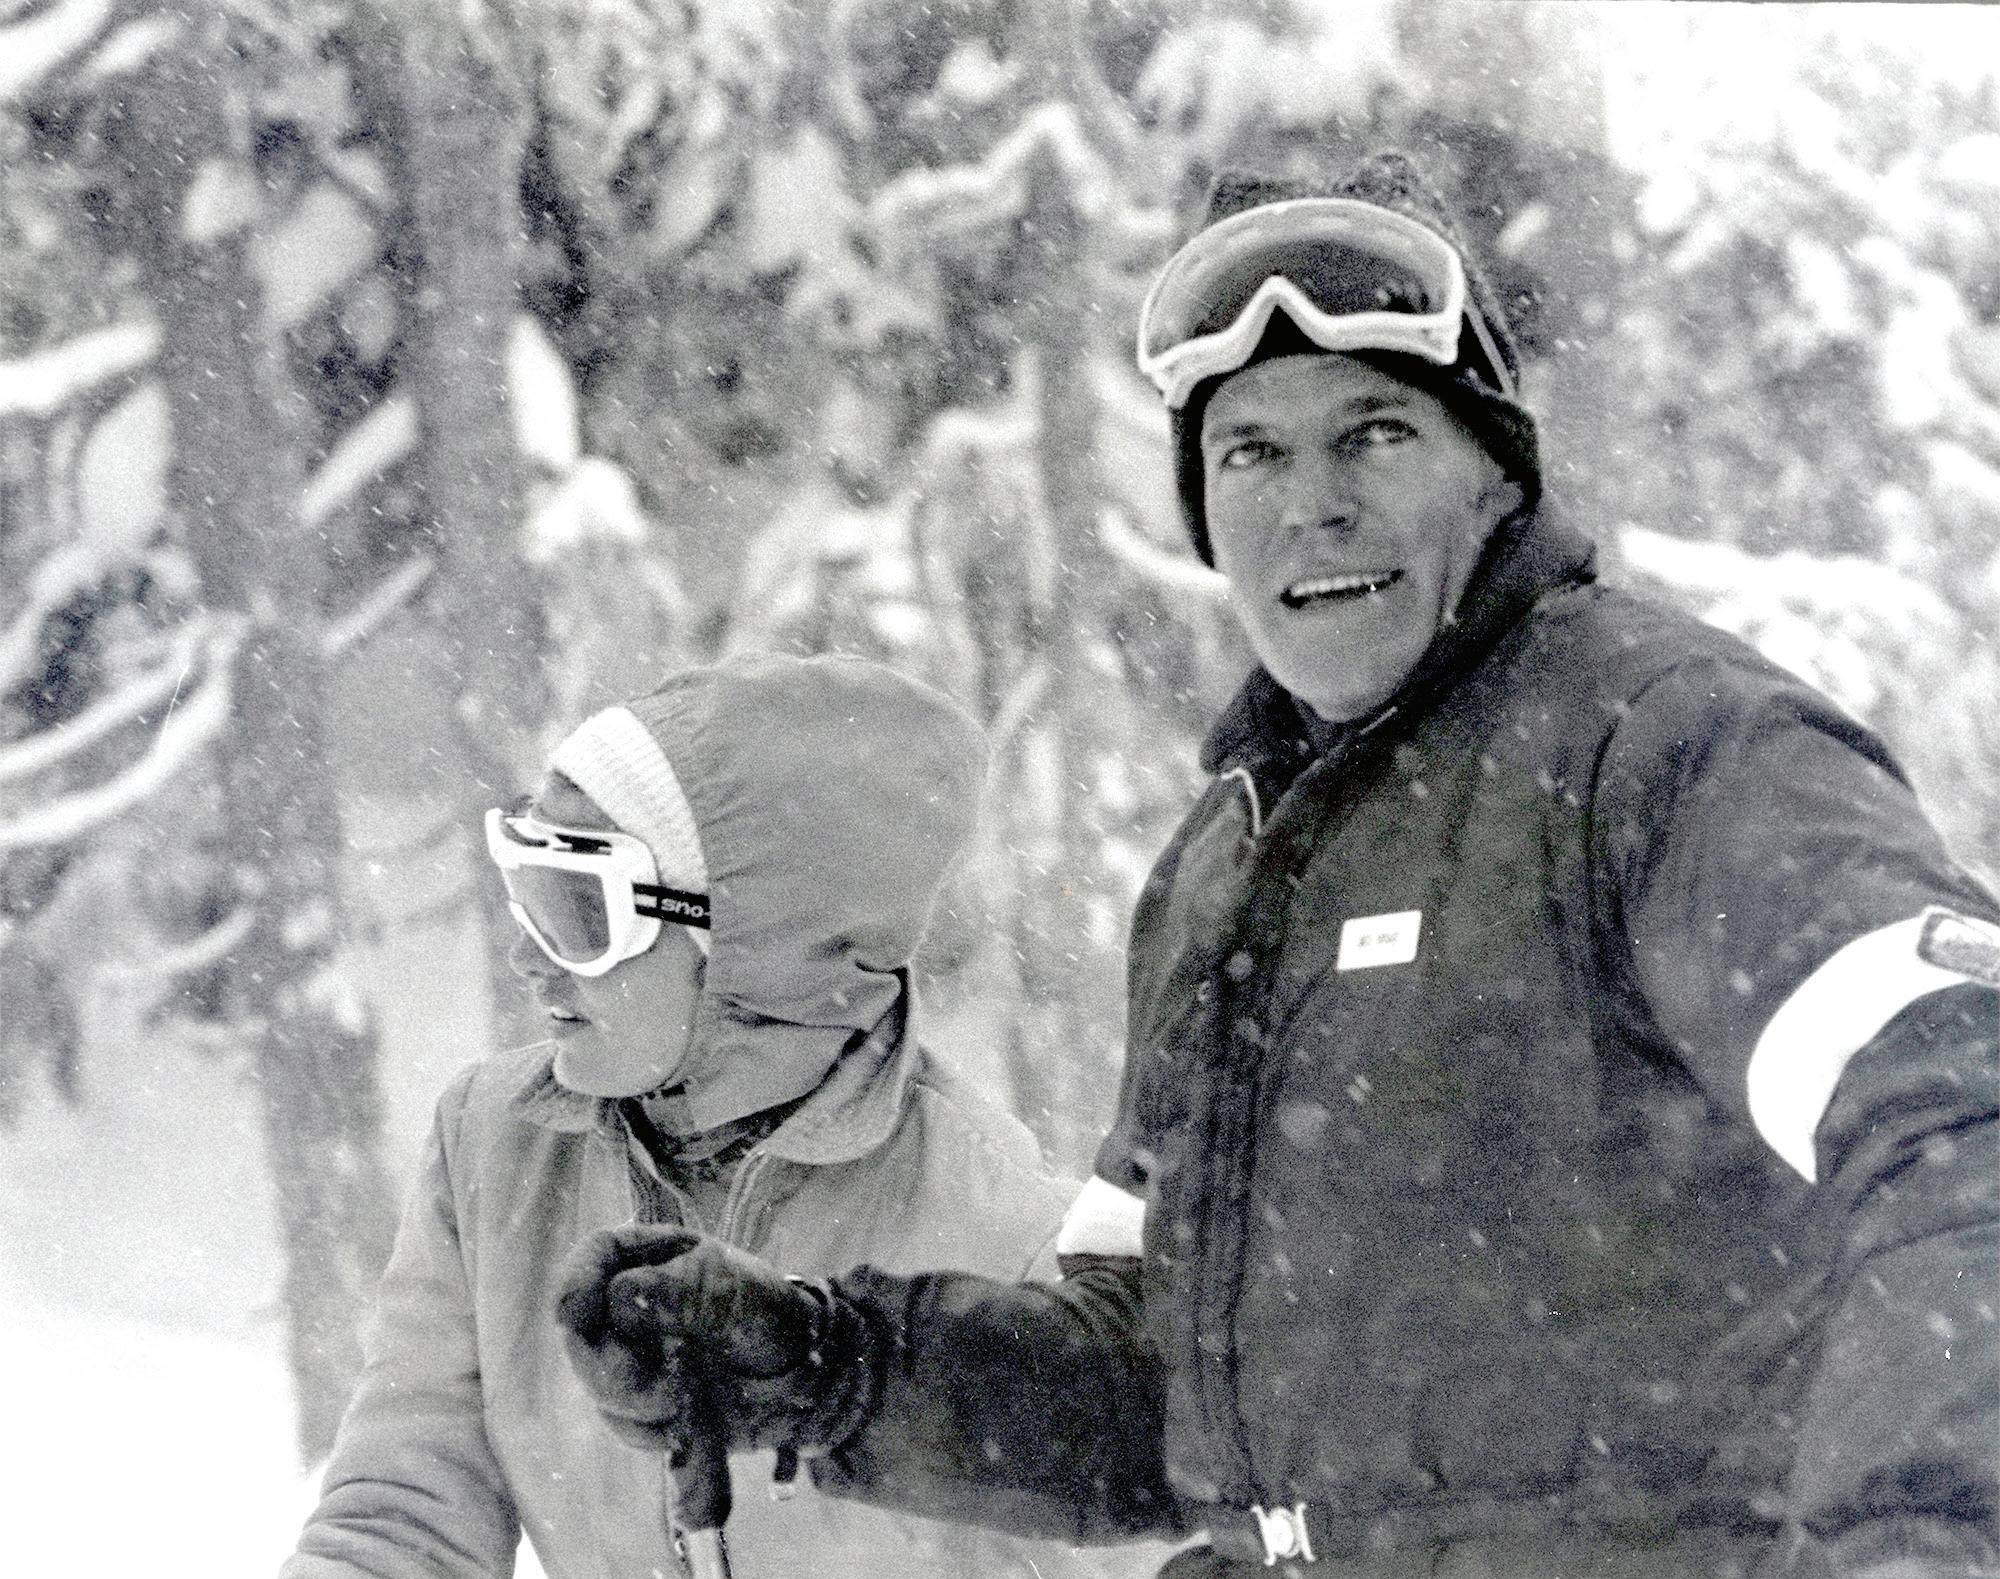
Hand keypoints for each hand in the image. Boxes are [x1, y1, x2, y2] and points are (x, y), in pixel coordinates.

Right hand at [555, 1225, 871, 1456]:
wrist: (806, 1370)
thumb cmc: (766, 1309)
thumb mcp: (729, 1289)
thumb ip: (676, 1291)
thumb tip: (617, 1296)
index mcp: (650, 1261)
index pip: (596, 1257)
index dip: (574, 1283)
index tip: (570, 1315)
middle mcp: (632, 1310)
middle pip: (587, 1339)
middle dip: (614, 1369)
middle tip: (658, 1382)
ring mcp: (637, 1360)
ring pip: (607, 1393)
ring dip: (645, 1407)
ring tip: (690, 1399)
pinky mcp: (651, 1408)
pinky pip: (635, 1429)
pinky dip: (661, 1437)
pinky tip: (694, 1443)